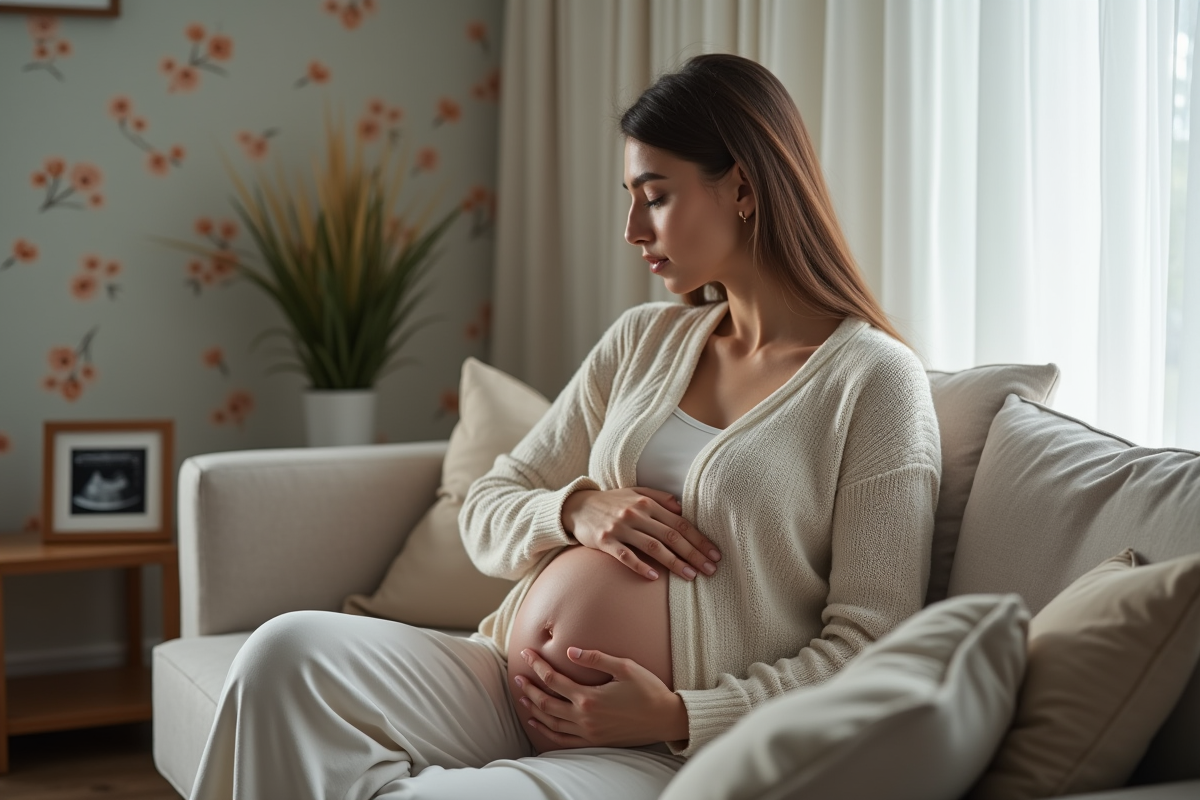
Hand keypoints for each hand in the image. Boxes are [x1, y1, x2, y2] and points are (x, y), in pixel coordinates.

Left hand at [514, 646, 688, 748]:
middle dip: (529, 687)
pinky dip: (545, 731)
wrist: (665, 719)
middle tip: (517, 675)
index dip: (537, 665)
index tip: (527, 653)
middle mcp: (584, 717)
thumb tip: (569, 651)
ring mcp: (587, 732)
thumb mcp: (625, 667)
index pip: (553, 679)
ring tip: (522, 696)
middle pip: (546, 702)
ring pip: (550, 722)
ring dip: (533, 708)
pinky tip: (537, 722)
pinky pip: (561, 740)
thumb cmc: (648, 689)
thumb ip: (596, 658)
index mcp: (589, 698)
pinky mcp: (593, 741)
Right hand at [561, 487, 720, 580]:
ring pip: (653, 547)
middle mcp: (635, 514)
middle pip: (670, 536)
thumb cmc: (611, 502)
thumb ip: (659, 498)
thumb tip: (682, 507)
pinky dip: (641, 566)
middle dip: (693, 553)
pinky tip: (655, 577)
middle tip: (710, 569)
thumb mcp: (635, 493)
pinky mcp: (605, 541)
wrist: (578, 506)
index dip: (699, 539)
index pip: (679, 523)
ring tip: (691, 575)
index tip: (714, 553)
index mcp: (646, 503)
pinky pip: (626, 556)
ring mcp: (619, 528)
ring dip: (674, 562)